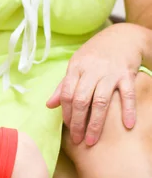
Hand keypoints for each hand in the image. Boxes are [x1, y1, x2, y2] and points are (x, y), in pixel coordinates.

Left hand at [46, 24, 143, 145]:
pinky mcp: (127, 75)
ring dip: (95, 123)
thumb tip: (49, 105)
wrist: (122, 37)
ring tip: (92, 140)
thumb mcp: (76, 65)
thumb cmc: (95, 54)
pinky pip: (127, 94)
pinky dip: (128, 110)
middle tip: (77, 140)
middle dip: (77, 122)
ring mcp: (110, 73)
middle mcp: (92, 70)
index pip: (66, 93)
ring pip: (100, 101)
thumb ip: (63, 85)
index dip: (65, 112)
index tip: (67, 127)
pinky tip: (127, 125)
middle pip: (81, 100)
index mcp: (76, 68)